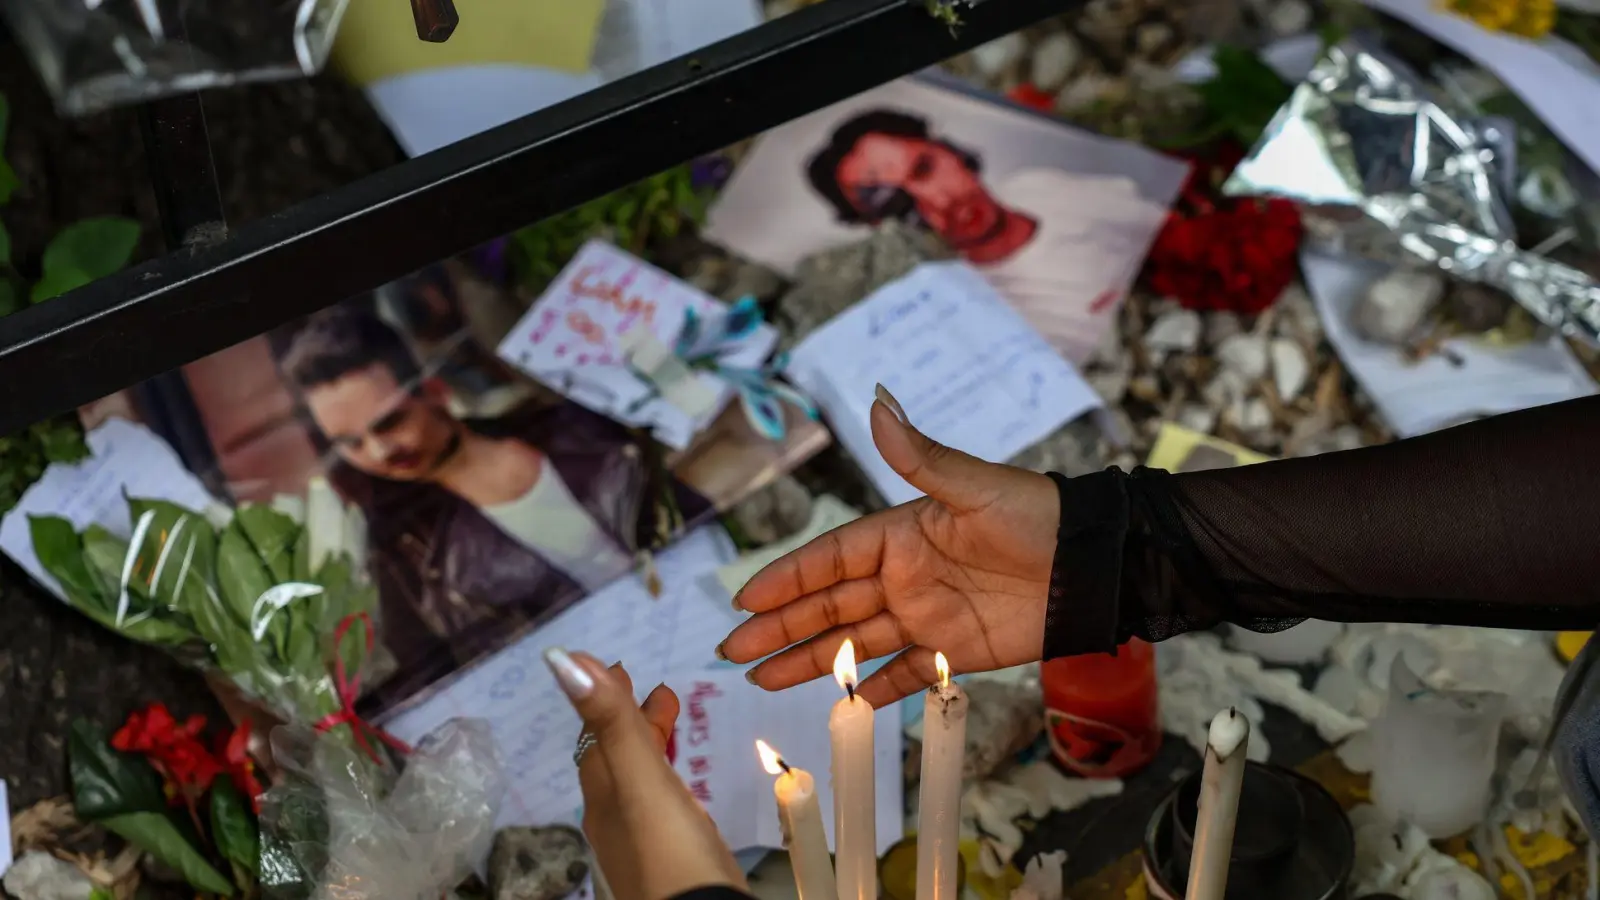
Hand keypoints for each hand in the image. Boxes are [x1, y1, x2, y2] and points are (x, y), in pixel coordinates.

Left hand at [544, 649, 746, 899]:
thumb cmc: (670, 850)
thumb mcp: (640, 778)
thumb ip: (610, 721)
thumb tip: (560, 658)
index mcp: (602, 793)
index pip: (596, 735)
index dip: (605, 697)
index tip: (622, 665)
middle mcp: (614, 816)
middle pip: (615, 755)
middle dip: (630, 717)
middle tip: (656, 688)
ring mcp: (641, 839)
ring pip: (637, 780)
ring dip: (649, 744)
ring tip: (671, 720)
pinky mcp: (669, 857)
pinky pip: (658, 803)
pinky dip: (664, 777)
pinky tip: (682, 785)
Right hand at [718, 386, 1060, 706]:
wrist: (1094, 566)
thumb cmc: (1038, 515)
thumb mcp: (975, 486)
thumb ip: (920, 456)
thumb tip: (879, 401)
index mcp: (900, 534)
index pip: (828, 559)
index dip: (786, 579)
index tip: (745, 598)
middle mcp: (903, 577)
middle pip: (828, 606)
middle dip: (778, 627)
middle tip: (731, 650)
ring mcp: (925, 616)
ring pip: (853, 644)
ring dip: (808, 661)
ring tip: (760, 678)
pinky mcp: (953, 651)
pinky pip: (903, 675)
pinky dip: (872, 691)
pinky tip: (839, 705)